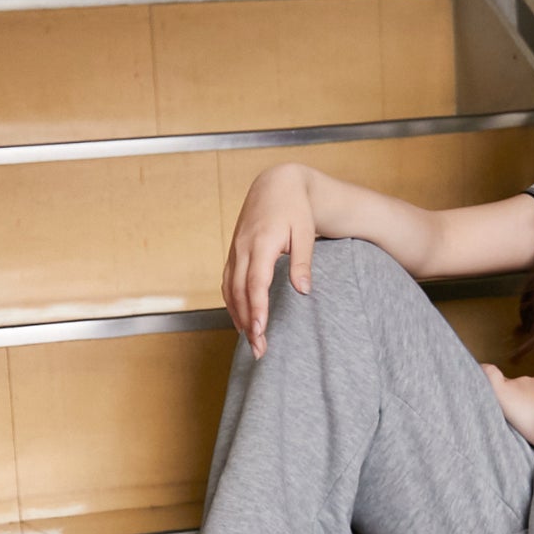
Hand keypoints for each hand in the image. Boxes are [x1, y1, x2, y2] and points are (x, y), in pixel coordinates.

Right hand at [222, 164, 315, 357]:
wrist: (276, 183)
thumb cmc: (295, 207)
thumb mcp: (305, 232)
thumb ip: (303, 262)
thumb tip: (303, 290)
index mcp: (261, 243)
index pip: (256, 283)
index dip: (257, 309)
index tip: (259, 331)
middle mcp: (243, 248)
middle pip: (240, 293)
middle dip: (248, 323)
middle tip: (259, 349)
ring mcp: (235, 251)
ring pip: (230, 290)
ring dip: (238, 317)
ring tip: (251, 342)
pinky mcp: (234, 253)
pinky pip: (228, 283)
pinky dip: (232, 304)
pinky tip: (241, 320)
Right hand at [480, 365, 533, 448]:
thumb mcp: (510, 423)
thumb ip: (503, 407)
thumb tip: (503, 399)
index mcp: (502, 392)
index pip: (489, 371)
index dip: (484, 370)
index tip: (482, 372)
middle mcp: (515, 381)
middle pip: (508, 385)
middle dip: (511, 395)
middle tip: (517, 413)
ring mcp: (532, 379)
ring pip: (525, 386)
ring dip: (527, 395)